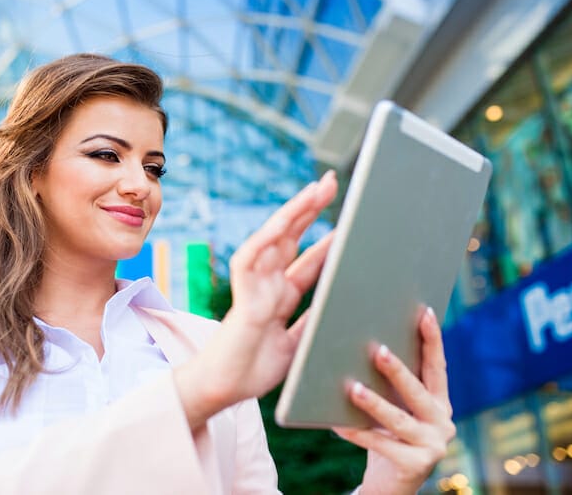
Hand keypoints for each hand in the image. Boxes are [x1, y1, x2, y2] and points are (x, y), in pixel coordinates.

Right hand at [175, 170, 337, 428]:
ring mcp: (255, 287)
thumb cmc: (253, 368)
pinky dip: (265, 240)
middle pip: (292, 238)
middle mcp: (268, 285)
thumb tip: (341, 306)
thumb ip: (312, 322)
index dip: (326, 239)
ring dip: (293, 213)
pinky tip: (281, 222)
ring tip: (315, 190)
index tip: (347, 220)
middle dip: (311, 210)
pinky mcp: (243, 297)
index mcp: (281, 296)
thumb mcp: (297, 344)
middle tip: (330, 182)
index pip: (307, 259)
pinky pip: (250, 261)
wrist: (224, 389)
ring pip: (274, 240)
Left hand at [332, 307, 456, 494]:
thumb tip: (365, 341)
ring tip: (352, 388)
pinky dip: (356, 433)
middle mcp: (443, 423)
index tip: (423, 311)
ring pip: (398, 420)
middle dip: (397, 370)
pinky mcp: (415, 466)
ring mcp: (432, 446)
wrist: (392, 483)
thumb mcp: (398, 406)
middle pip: (418, 391)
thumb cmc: (390, 433)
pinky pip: (379, 445)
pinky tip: (336, 423)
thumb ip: (395, 383)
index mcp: (440, 402)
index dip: (432, 339)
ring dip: (374, 403)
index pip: (437, 367)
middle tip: (376, 349)